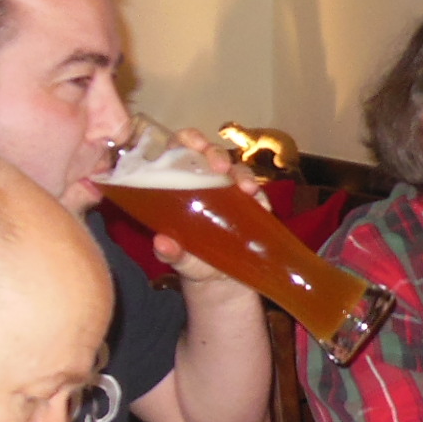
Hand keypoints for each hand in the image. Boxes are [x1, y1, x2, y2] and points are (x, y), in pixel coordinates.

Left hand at [152, 132, 269, 285]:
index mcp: (179, 183)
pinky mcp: (253, 207)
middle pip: (211, 154)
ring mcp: (231, 193)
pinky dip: (261, 197)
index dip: (187, 139)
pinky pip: (259, 195)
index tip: (195, 144)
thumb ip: (169, 252)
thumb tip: (161, 243)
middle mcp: (206, 182)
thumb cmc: (191, 261)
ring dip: (243, 174)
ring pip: (238, 170)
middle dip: (217, 154)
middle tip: (221, 167)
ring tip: (247, 189)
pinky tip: (261, 204)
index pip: (179, 148)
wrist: (221, 282)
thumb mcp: (178, 258)